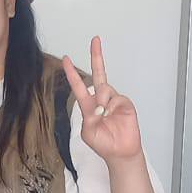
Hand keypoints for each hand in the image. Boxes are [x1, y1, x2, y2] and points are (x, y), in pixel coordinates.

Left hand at [64, 37, 142, 162]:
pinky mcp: (125, 103)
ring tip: (104, 115)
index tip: (66, 58)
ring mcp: (114, 101)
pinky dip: (112, 105)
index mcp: (88, 106)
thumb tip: (100, 103)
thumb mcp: (88, 131)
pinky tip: (112, 114)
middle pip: (98, 74)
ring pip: (105, 88)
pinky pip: (117, 97)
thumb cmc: (103, 143)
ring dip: (102, 100)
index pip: (78, 86)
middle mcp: (101, 100)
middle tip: (95, 40)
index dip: (72, 72)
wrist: (120, 153)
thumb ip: (90, 115)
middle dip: (96, 56)